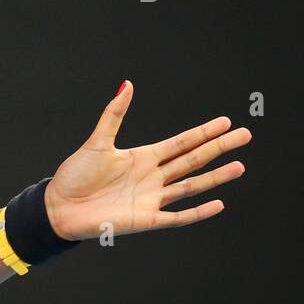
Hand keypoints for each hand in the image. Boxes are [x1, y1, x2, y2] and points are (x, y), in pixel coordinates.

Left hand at [44, 81, 250, 239]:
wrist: (58, 207)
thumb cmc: (74, 175)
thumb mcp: (97, 141)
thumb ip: (114, 114)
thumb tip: (127, 85)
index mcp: (142, 157)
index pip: (180, 143)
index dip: (202, 133)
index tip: (226, 122)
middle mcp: (151, 177)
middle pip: (192, 160)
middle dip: (218, 148)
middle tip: (245, 135)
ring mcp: (150, 198)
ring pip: (191, 186)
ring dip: (215, 177)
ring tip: (239, 166)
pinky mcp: (145, 219)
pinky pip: (177, 216)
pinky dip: (197, 212)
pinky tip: (218, 204)